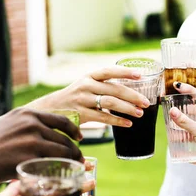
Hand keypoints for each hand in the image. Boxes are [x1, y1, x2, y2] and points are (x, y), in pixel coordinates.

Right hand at [0, 108, 82, 184]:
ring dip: (71, 162)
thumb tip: (41, 139)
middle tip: (79, 160)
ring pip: (62, 152)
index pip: (61, 120)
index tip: (79, 138)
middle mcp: (33, 123)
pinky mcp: (29, 157)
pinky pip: (53, 165)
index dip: (73, 131)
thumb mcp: (7, 126)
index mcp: (28, 113)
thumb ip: (25, 129)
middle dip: (74, 151)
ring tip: (73, 170)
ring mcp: (32, 140)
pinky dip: (60, 171)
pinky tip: (61, 177)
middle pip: (64, 139)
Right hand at [28, 66, 150, 126]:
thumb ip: (104, 86)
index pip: (109, 71)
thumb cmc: (74, 97)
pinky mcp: (81, 114)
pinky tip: (128, 124)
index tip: (140, 74)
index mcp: (89, 76)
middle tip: (146, 102)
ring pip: (110, 103)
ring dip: (127, 108)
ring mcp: (83, 100)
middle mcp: (86, 85)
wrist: (50, 109)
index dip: (124, 72)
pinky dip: (117, 121)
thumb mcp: (86, 86)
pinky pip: (103, 118)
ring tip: (140, 113)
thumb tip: (131, 92)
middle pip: (114, 89)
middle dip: (133, 96)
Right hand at [169, 106, 195, 176]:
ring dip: (184, 137)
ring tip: (173, 136)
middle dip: (185, 124)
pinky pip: (195, 149)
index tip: (182, 107)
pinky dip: (187, 149)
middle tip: (174, 122)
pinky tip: (178, 149)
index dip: (193, 108)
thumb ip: (185, 121)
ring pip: (195, 137)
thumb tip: (173, 111)